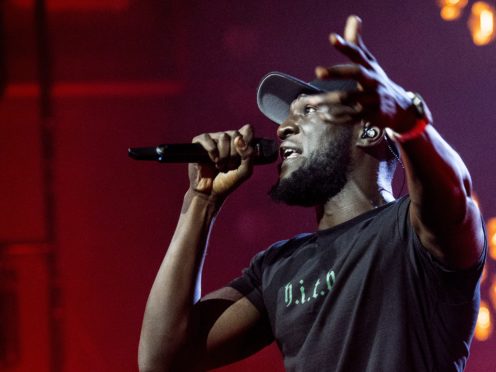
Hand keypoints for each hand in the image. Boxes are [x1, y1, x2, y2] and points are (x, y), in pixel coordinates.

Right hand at [188, 124, 253, 200]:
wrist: (211, 192)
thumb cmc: (228, 180)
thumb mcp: (245, 171)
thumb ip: (248, 155)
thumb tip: (239, 139)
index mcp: (240, 142)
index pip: (248, 130)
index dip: (247, 140)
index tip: (243, 155)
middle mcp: (227, 138)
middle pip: (235, 134)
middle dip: (234, 154)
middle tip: (229, 166)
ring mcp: (213, 139)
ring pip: (223, 137)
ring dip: (223, 156)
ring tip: (220, 166)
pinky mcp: (200, 142)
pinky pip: (207, 139)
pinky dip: (212, 151)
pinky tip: (212, 161)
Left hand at [314, 15, 421, 132]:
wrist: (398, 107)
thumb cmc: (376, 81)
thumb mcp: (368, 62)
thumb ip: (356, 44)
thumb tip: (353, 18)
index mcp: (369, 66)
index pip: (357, 52)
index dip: (346, 45)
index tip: (332, 38)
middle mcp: (372, 80)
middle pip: (356, 73)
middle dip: (337, 72)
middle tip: (317, 71)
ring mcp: (373, 98)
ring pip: (350, 97)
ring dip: (329, 99)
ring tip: (311, 101)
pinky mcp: (372, 114)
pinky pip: (352, 117)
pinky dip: (337, 118)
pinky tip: (323, 117)